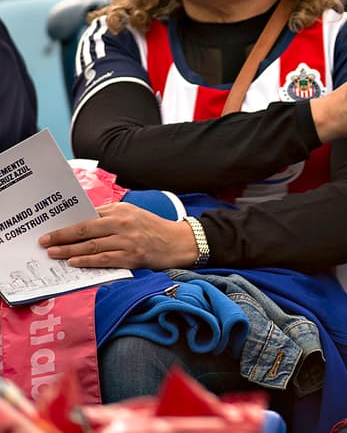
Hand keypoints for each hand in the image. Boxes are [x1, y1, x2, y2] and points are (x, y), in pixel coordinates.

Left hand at [39, 202, 197, 269]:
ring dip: (69, 250)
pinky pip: (103, 259)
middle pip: (85, 230)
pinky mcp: (131, 257)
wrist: (177, 242)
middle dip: (61, 236)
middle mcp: (123, 224)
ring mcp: (127, 241)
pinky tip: (73, 262)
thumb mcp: (133, 214)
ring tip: (53, 253)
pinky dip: (86, 260)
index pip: (88, 215)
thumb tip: (81, 223)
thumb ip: (110, 217)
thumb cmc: (152, 228)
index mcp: (121, 211)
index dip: (67, 222)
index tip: (51, 227)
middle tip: (44, 241)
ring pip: (91, 246)